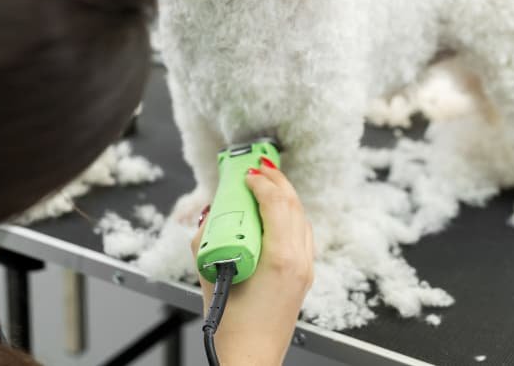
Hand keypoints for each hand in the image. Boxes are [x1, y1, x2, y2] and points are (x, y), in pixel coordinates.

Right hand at [191, 158, 314, 365]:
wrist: (249, 358)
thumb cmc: (231, 325)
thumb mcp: (211, 273)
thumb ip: (208, 238)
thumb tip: (212, 215)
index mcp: (280, 258)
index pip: (276, 204)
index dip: (262, 182)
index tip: (247, 174)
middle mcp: (298, 260)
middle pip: (294, 206)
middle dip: (277, 181)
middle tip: (260, 167)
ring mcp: (305, 269)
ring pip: (302, 219)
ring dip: (285, 197)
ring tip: (268, 183)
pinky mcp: (304, 276)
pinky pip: (302, 235)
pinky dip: (290, 217)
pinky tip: (276, 213)